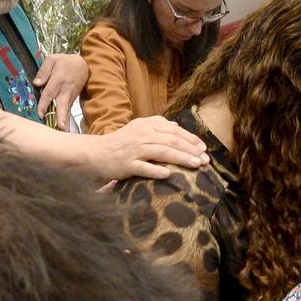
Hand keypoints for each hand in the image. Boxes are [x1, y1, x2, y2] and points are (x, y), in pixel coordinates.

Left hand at [34, 54, 88, 130]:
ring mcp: (70, 97)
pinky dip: (66, 122)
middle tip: (60, 127)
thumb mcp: (53, 59)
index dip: (44, 103)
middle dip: (61, 116)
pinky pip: (68, 112)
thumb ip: (44, 70)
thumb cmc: (66, 62)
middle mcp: (65, 90)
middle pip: (62, 105)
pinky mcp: (72, 101)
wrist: (85, 65)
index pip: (50, 92)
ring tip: (63, 134)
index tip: (40, 114)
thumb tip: (36, 83)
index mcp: (59, 79)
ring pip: (67, 111)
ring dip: (65, 122)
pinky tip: (64, 133)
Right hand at [92, 116, 208, 180]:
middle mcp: (142, 135)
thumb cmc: (120, 143)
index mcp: (147, 125)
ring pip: (162, 152)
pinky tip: (169, 175)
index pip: (174, 130)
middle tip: (205, 160)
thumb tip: (177, 127)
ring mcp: (134, 149)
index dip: (191, 139)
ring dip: (181, 158)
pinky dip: (157, 171)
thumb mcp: (138, 129)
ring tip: (196, 165)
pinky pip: (144, 167)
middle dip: (191, 150)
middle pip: (172, 141)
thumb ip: (157, 126)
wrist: (95, 153)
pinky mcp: (127, 164)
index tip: (204, 148)